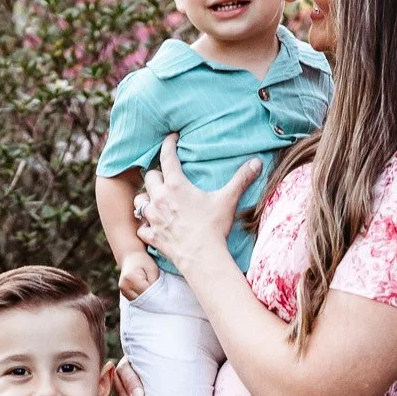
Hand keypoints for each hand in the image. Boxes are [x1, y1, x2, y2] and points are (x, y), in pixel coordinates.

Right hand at [119, 251, 160, 298]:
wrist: (130, 257)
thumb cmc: (143, 261)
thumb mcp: (152, 268)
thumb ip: (155, 282)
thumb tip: (159, 295)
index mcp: (131, 278)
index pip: (147, 292)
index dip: (156, 294)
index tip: (165, 296)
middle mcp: (124, 286)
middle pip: (142, 299)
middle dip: (153, 299)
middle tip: (163, 300)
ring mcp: (123, 291)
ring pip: (139, 302)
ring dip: (147, 301)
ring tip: (155, 296)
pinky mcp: (124, 294)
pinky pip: (135, 301)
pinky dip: (142, 300)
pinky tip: (148, 296)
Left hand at [140, 133, 259, 272]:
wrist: (202, 257)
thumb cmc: (214, 227)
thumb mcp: (228, 200)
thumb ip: (241, 179)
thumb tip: (257, 163)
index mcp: (176, 185)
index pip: (167, 157)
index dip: (168, 144)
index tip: (171, 138)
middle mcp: (160, 198)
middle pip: (149, 177)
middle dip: (156, 175)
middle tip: (165, 177)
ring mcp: (153, 218)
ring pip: (139, 201)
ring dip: (145, 199)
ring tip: (153, 200)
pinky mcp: (152, 236)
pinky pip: (141, 228)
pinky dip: (144, 226)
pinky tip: (151, 227)